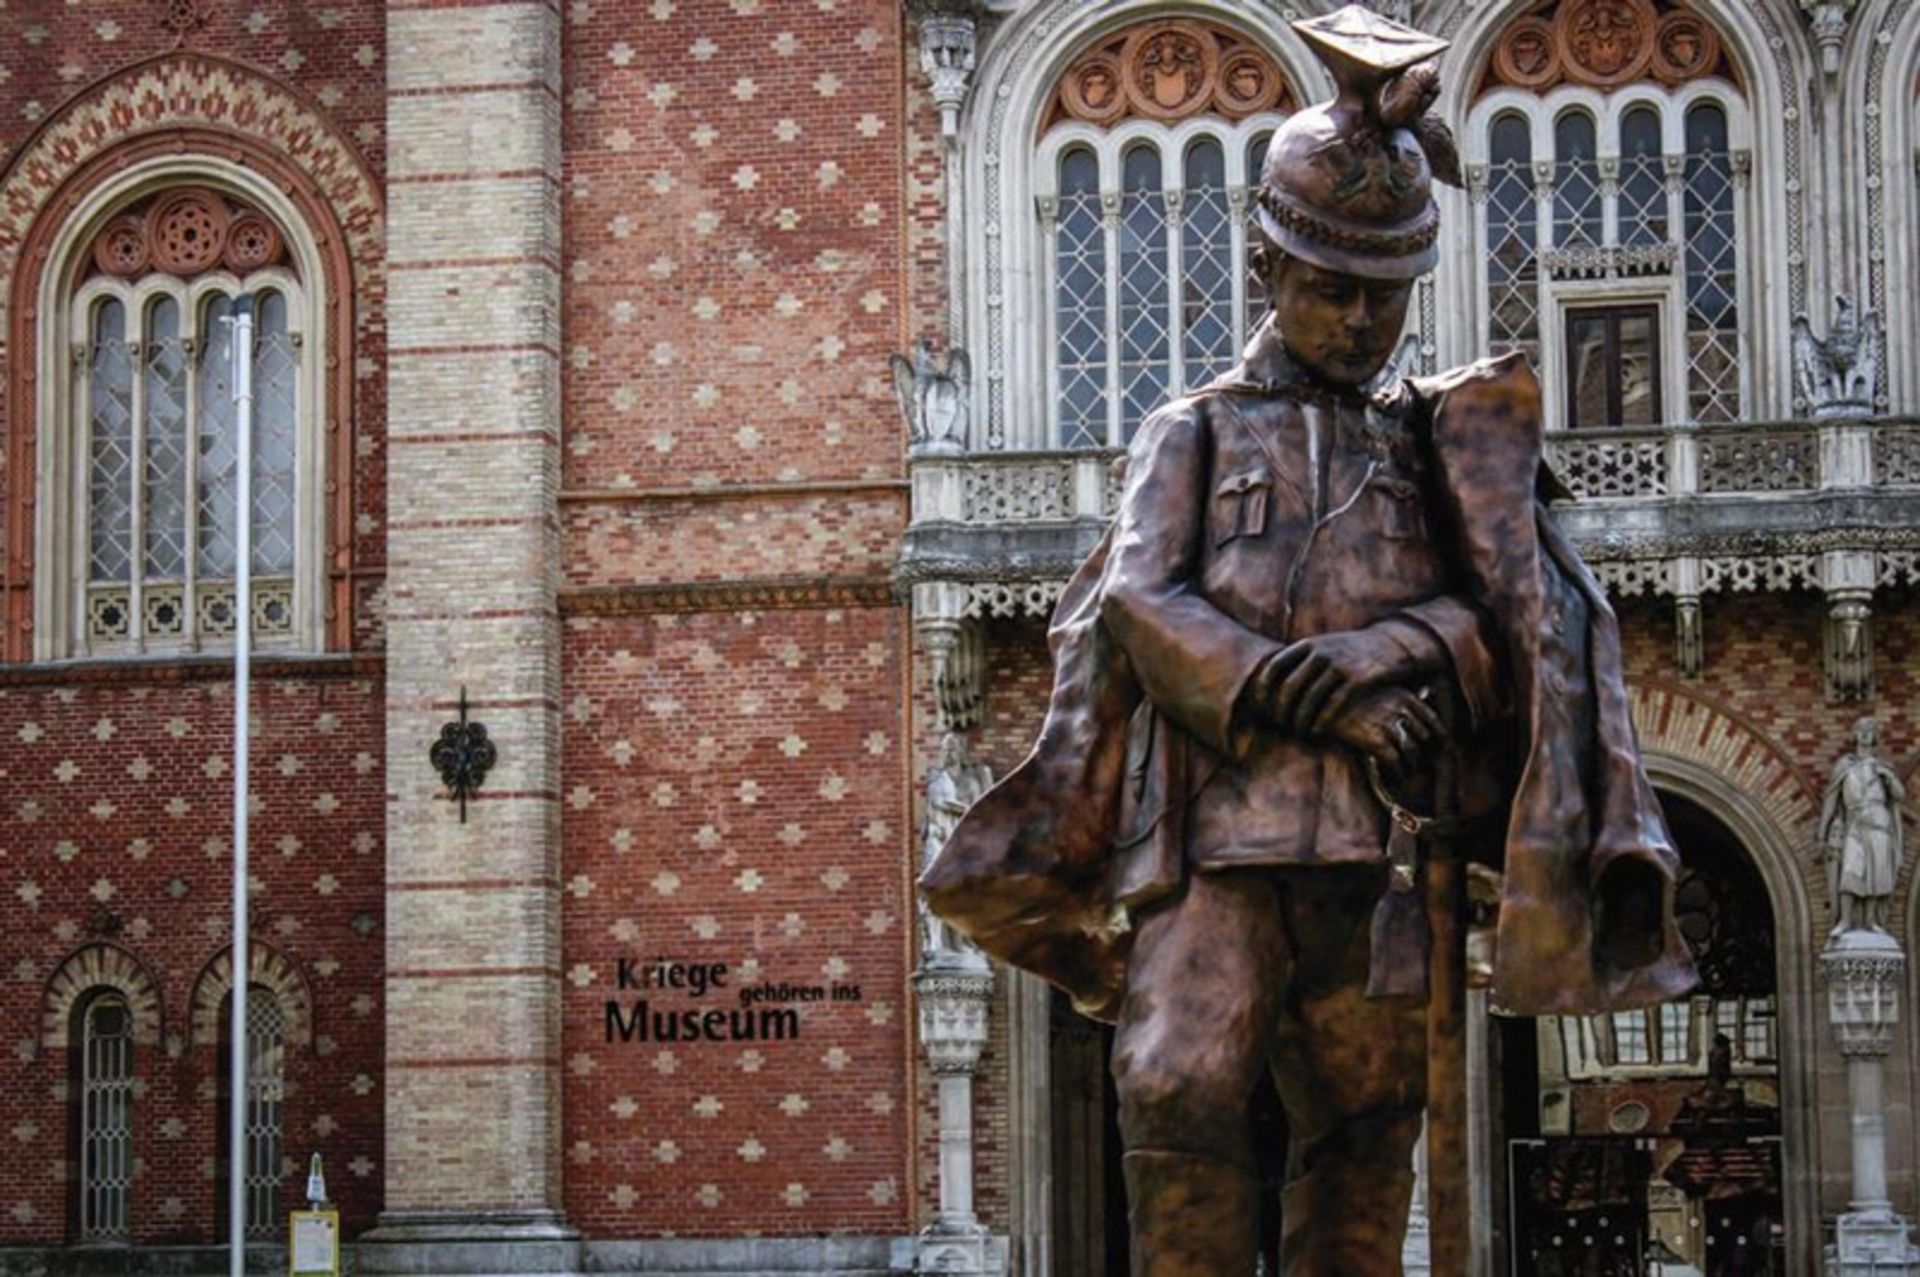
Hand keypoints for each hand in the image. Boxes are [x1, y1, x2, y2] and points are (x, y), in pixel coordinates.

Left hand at [1255, 624, 1437, 735]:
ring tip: (1297, 730)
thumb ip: (1301, 658)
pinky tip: (1316, 731)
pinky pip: (1334, 704)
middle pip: (1290, 686)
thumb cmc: (1351, 651)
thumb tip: (1271, 676)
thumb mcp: (1324, 646)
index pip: (1275, 666)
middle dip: (1281, 708)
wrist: (1390, 645)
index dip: (1264, 688)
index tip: (1260, 704)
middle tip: (1279, 724)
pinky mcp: (1358, 679)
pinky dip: (1322, 720)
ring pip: (1310, 698)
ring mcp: (1340, 665)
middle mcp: (1321, 652)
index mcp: (1308, 644)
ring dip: (1300, 718)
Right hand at [1317, 686, 1443, 777]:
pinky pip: (1396, 764)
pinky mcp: (1376, 740)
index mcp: (1404, 695)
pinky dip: (1395, 775)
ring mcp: (1389, 724)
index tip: (1428, 753)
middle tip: (1411, 768)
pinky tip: (1387, 777)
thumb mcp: (1373, 693)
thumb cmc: (1342, 700)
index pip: (1435, 723)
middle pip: (1425, 741)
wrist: (1314, 700)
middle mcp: (1401, 708)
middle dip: (1421, 757)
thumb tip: (1409, 726)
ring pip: (1413, 755)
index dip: (1436, 742)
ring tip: (1399, 775)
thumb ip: (1393, 705)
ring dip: (1408, 769)